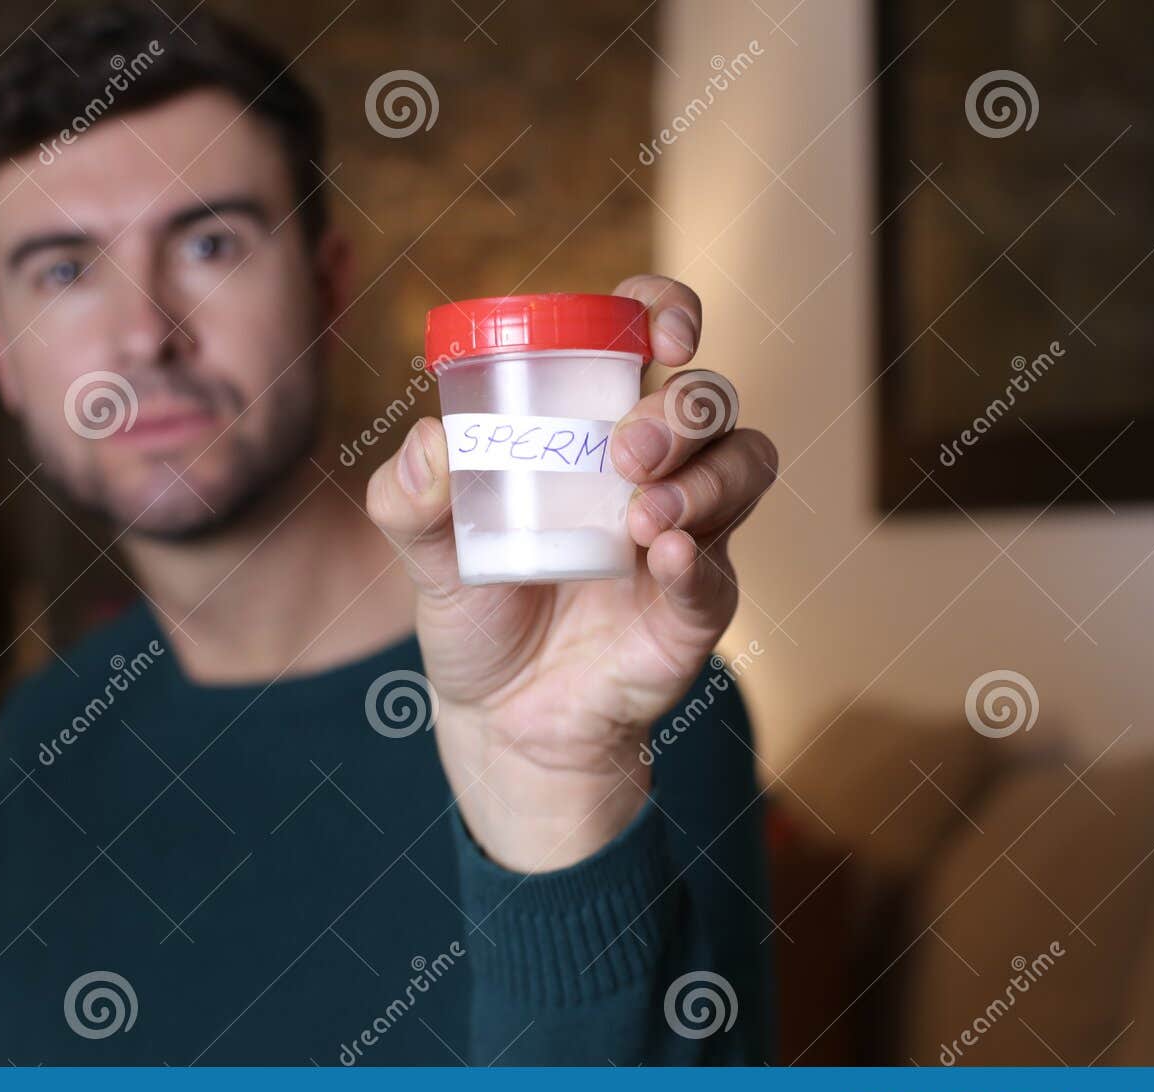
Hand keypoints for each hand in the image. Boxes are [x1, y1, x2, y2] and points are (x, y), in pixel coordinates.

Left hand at [365, 275, 776, 871]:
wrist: (500, 719)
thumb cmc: (479, 610)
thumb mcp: (425, 551)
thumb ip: (409, 498)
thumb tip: (429, 441)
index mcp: (595, 427)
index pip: (652, 339)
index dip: (668, 311)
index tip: (661, 329)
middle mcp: (656, 467)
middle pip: (709, 400)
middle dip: (679, 410)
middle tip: (625, 451)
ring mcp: (687, 535)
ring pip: (744, 466)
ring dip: (704, 477)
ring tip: (642, 516)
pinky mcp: (694, 609)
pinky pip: (718, 574)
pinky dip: (697, 560)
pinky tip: (663, 558)